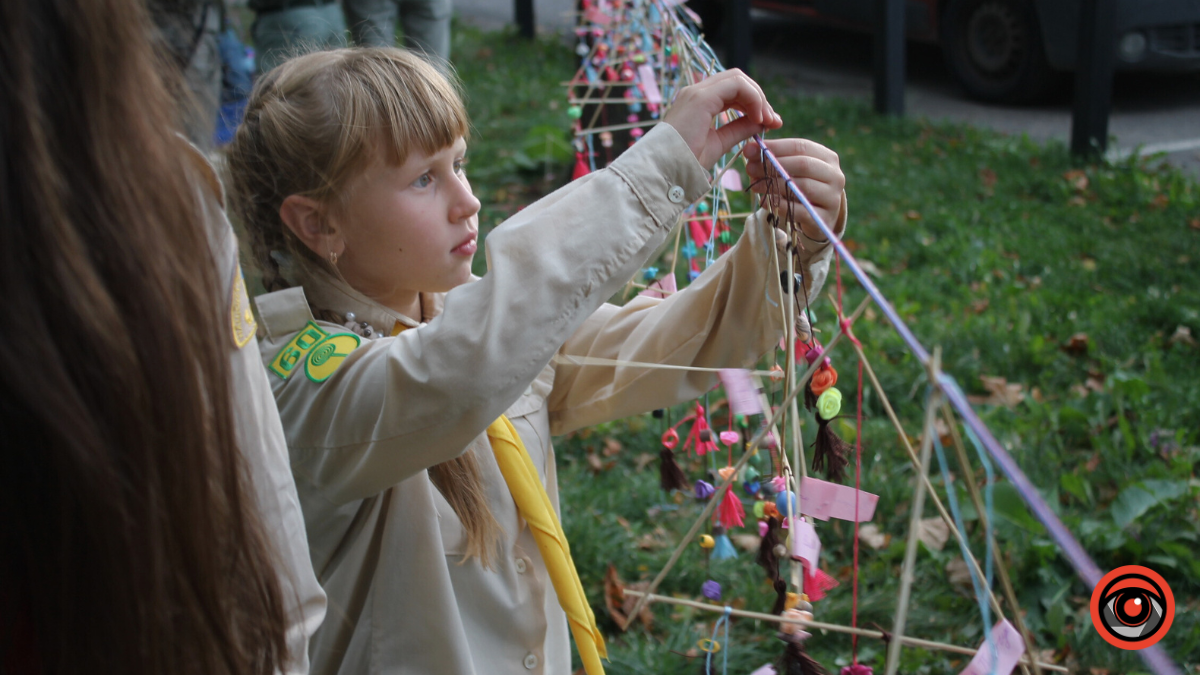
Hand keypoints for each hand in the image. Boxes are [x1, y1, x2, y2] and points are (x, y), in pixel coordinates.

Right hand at [662, 70, 782, 167]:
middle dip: (759, 98)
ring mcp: (698, 92)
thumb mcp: (719, 143)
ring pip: (738, 78)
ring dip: (758, 98)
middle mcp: (697, 92)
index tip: (768, 123)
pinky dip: (753, 98)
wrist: (665, 170)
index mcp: (699, 102)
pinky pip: (737, 85)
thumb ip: (738, 129)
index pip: (733, 90)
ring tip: (766, 120)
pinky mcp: (702, 97)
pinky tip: (758, 117)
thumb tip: (761, 122)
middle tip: (772, 121)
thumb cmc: (685, 162)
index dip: (754, 103)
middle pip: (738, 80)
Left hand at [744, 138, 843, 240]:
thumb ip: (774, 158)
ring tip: (755, 185)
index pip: (801, 146)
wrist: (817, 216)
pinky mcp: (825, 218)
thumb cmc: (801, 186)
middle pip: (803, 165)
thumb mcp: (792, 170)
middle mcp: (835, 175)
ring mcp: (832, 198)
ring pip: (802, 187)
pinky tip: (764, 201)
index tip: (751, 149)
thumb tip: (750, 148)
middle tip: (750, 167)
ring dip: (774, 185)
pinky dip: (780, 205)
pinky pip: (800, 210)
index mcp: (827, 158)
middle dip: (773, 165)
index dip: (775, 147)